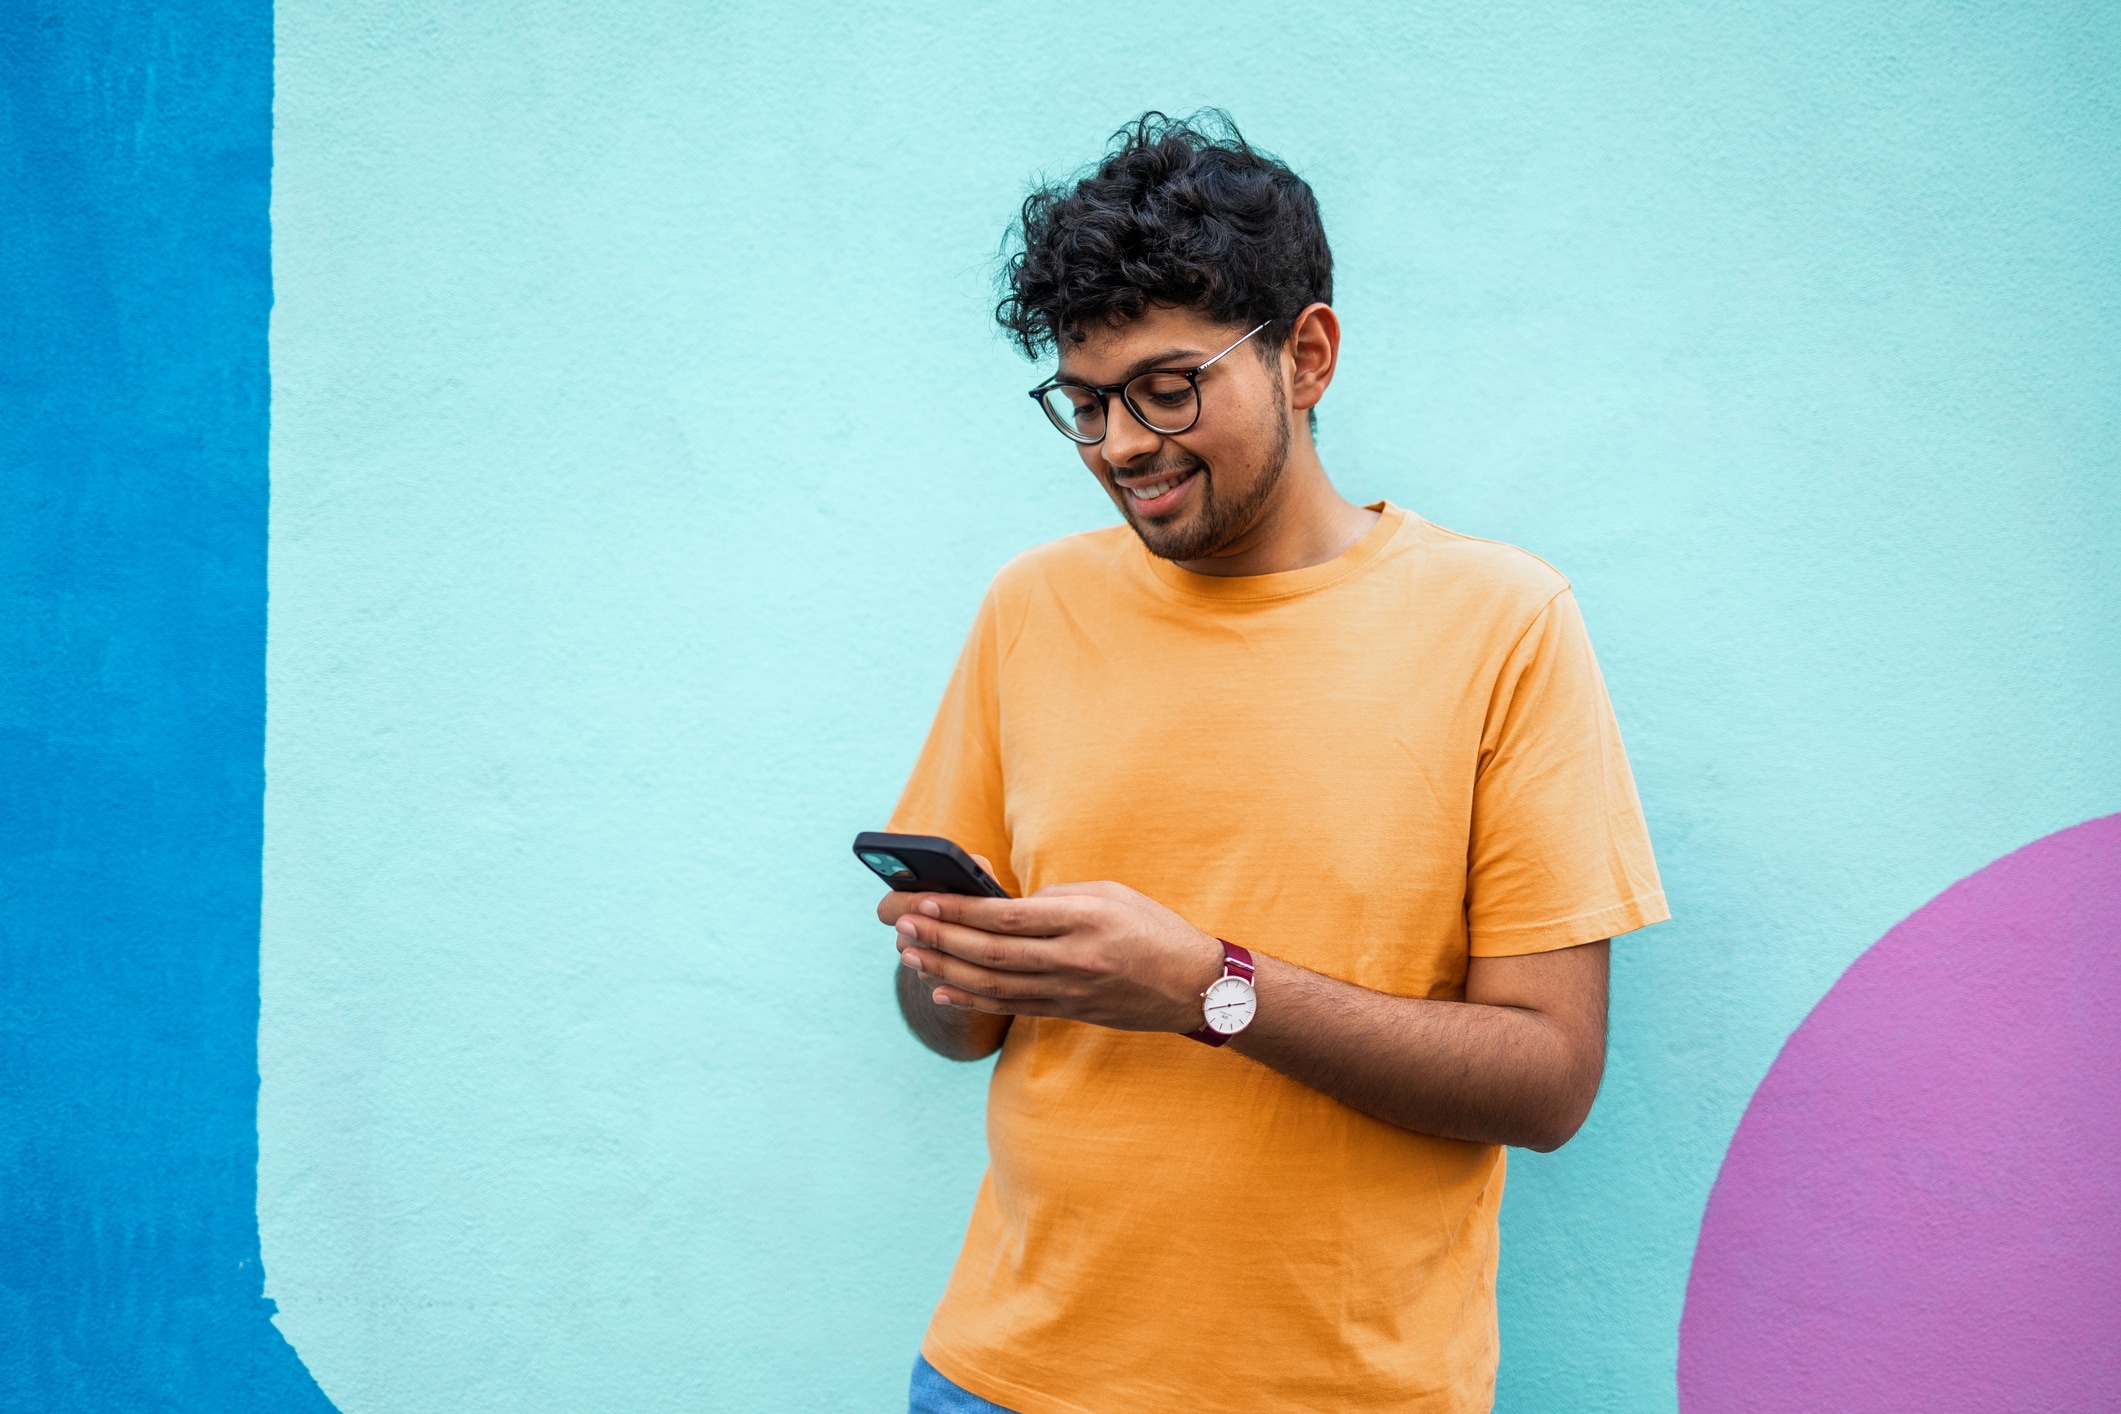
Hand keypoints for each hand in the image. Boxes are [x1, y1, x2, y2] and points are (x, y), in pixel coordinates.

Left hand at [891, 879, 1224, 1032]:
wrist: (1195, 986)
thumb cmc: (1153, 929)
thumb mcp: (1111, 894)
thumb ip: (1058, 896)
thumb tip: (1004, 900)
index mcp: (1083, 918)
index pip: (1007, 915)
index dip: (960, 909)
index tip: (925, 899)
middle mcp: (1073, 957)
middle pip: (991, 951)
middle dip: (940, 937)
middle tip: (901, 926)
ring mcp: (1069, 990)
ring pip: (994, 983)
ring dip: (946, 968)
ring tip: (910, 954)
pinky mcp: (1069, 1010)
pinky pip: (1011, 1006)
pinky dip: (972, 998)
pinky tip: (941, 987)